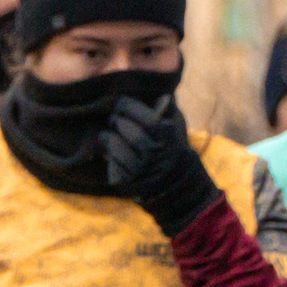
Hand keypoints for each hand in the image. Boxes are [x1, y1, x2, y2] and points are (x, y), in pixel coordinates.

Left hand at [99, 97, 219, 235]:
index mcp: (168, 138)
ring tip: (107, 134)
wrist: (179, 190)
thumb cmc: (177, 153)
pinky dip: (109, 155)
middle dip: (117, 120)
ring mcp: (141, 169)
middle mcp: (154, 153)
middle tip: (114, 118)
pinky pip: (112, 163)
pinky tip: (110, 150)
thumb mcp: (179, 131)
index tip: (121, 103)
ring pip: (116, 146)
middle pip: (127, 129)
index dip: (128, 106)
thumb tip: (163, 96)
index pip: (145, 117)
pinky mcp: (129, 183)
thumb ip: (170, 113)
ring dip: (108, 138)